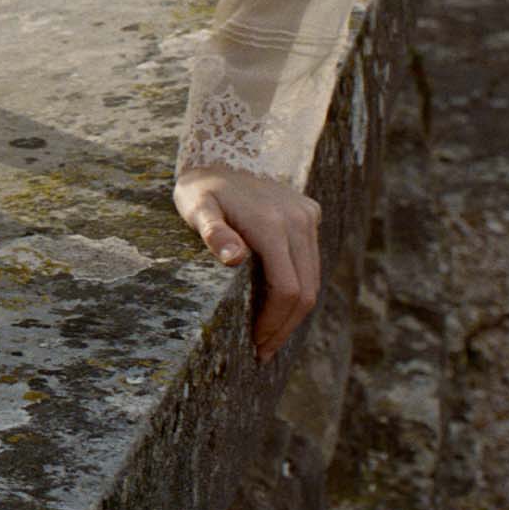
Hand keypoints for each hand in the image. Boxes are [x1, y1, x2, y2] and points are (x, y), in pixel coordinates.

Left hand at [172, 164, 322, 364]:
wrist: (217, 158)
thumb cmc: (200, 192)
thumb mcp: (196, 209)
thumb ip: (213, 233)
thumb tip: (234, 259)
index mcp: (271, 224)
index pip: (287, 288)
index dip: (275, 322)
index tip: (256, 344)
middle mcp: (297, 220)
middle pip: (305, 290)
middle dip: (285, 326)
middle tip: (263, 351)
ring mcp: (307, 216)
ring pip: (313, 278)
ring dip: (295, 311)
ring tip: (269, 335)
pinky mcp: (310, 213)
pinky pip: (311, 260)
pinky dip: (300, 286)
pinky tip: (278, 304)